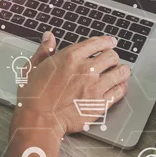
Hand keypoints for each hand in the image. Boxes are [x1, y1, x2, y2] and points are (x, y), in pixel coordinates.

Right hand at [12, 32, 129, 134]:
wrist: (39, 119)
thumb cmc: (33, 95)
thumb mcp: (33, 67)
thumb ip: (44, 50)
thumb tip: (49, 37)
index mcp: (70, 57)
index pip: (97, 43)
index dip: (107, 41)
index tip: (110, 42)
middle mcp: (86, 69)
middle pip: (112, 56)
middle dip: (112, 56)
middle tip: (111, 59)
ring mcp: (95, 87)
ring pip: (120, 72)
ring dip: (121, 70)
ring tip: (120, 71)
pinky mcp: (100, 103)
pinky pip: (119, 91)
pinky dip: (122, 86)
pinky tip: (119, 85)